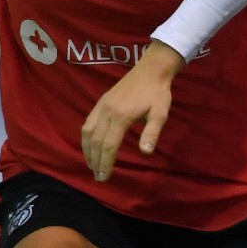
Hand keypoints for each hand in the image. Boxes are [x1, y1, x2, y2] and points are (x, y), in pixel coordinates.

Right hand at [81, 44, 186, 180]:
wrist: (150, 70)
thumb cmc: (157, 94)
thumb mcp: (160, 114)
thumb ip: (152, 133)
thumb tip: (145, 152)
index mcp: (122, 116)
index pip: (109, 145)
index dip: (105, 163)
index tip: (104, 177)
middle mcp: (107, 111)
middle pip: (96, 141)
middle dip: (95, 161)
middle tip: (98, 177)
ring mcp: (101, 106)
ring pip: (88, 132)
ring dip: (87, 151)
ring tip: (92, 165)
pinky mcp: (100, 102)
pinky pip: (88, 122)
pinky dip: (86, 138)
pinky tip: (90, 146)